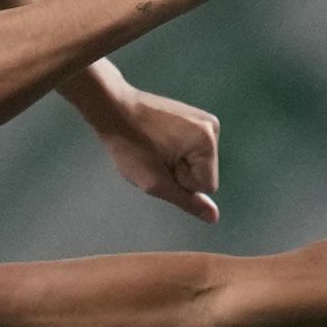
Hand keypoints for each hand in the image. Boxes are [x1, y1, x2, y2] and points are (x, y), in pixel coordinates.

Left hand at [97, 88, 222, 222]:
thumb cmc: (130, 146)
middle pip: (204, 173)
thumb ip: (188, 202)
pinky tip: (158, 139)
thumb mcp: (156, 183)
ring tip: (155, 147)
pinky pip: (192, 149)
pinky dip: (176, 150)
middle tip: (155, 156)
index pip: (207, 186)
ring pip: (198, 163)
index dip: (181, 183)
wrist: (113, 109)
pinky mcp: (194, 116)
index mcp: (207, 141)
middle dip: (180, 172)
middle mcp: (213, 126)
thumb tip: (214, 218)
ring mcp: (204, 119)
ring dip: (177, 161)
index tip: (161, 164)